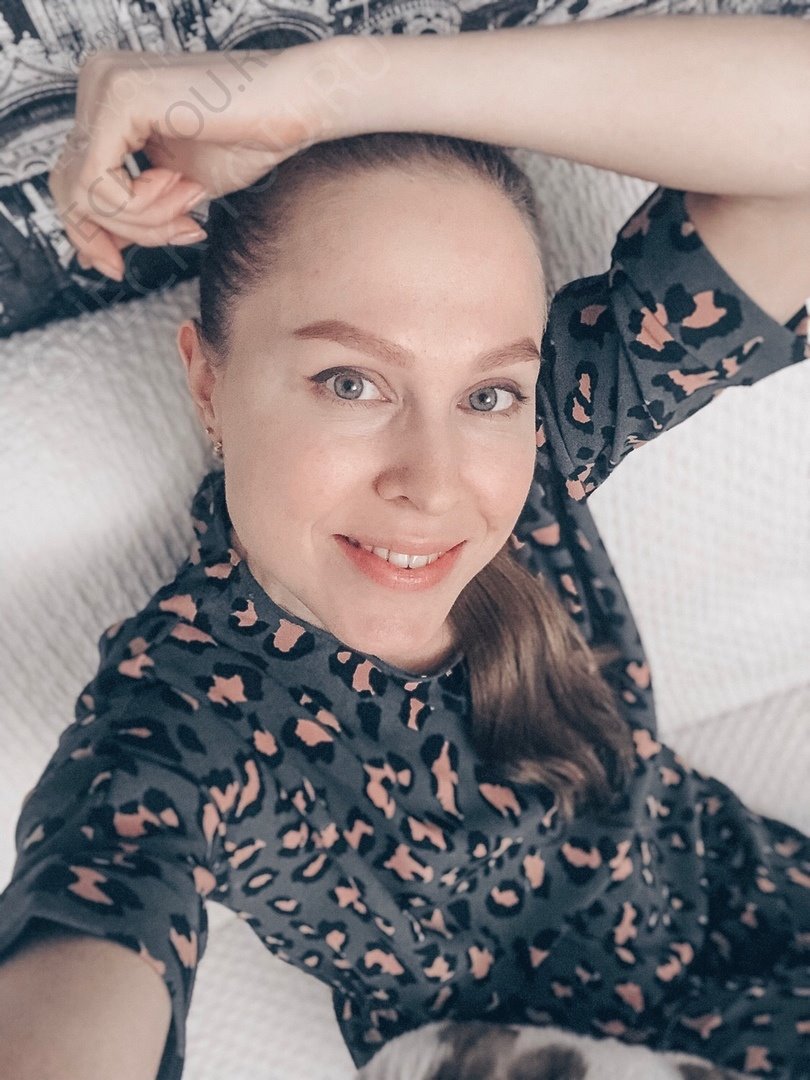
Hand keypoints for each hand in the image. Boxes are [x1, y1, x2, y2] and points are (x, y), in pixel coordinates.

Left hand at [49, 42, 354, 277]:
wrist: (292, 107)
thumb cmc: (250, 139)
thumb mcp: (173, 190)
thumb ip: (131, 208)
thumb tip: (93, 252)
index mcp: (108, 99)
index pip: (71, 178)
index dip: (91, 234)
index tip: (117, 266)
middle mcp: (97, 82)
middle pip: (68, 187)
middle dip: (115, 233)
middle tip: (167, 240)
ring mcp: (103, 85)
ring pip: (83, 192)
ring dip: (142, 222)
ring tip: (188, 206)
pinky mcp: (118, 99)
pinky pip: (99, 185)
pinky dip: (142, 208)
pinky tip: (184, 190)